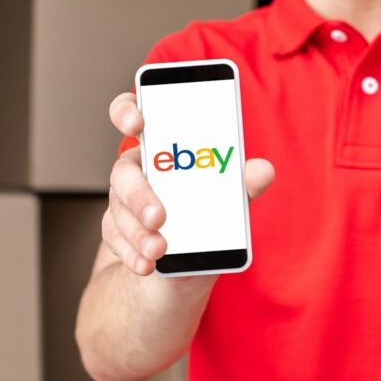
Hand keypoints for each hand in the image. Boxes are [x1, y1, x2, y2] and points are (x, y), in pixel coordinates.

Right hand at [104, 91, 274, 276]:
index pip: (133, 116)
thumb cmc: (206, 221)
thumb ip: (242, 186)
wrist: (186, 267)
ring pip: (118, 210)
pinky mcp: (118, 233)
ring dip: (138, 232)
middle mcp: (138, 171)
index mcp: (162, 150)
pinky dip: (132, 254)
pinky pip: (117, 240)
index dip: (128, 112)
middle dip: (139, 194)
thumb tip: (263, 170)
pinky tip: (147, 264)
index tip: (138, 123)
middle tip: (159, 216)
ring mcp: (123, 203)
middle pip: (124, 172)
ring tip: (159, 250)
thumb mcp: (229, 204)